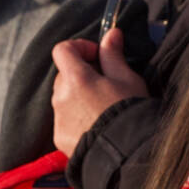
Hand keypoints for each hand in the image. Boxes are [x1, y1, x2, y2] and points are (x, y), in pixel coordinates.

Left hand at [51, 28, 149, 156]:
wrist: (126, 154)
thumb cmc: (130, 113)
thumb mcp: (127, 79)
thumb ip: (113, 55)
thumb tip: (111, 34)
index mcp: (76, 79)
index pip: (63, 50)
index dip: (79, 47)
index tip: (97, 56)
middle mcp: (61, 97)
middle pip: (64, 75)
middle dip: (82, 74)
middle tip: (106, 83)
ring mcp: (58, 119)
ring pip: (63, 97)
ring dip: (78, 96)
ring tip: (103, 108)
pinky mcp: (59, 138)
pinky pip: (64, 119)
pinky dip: (76, 118)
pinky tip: (97, 126)